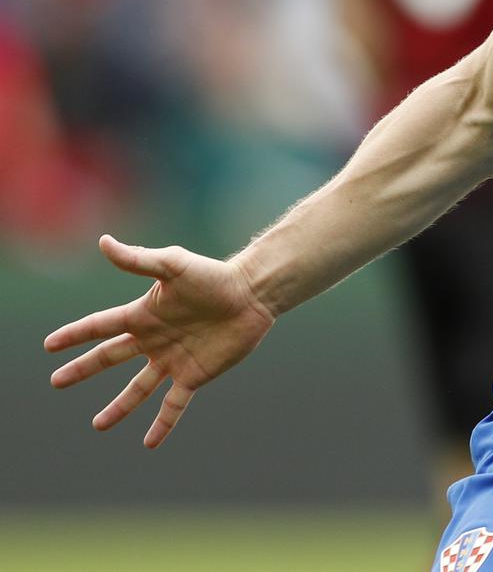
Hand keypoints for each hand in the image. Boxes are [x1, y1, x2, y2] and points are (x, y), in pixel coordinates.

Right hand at [45, 235, 275, 447]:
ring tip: (98, 425)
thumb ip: (138, 260)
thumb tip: (104, 242)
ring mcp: (173, 360)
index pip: (99, 327)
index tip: (49, 345)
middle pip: (109, 358)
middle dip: (83, 369)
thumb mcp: (173, 266)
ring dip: (118, 407)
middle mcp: (154, 340)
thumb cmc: (213, 276)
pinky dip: (161, 424)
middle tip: (57, 382)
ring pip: (138, 389)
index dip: (74, 336)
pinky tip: (148, 443)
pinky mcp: (195, 375)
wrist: (251, 295)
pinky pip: (173, 405)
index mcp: (143, 315)